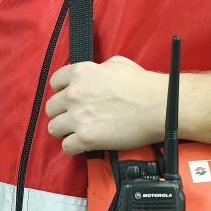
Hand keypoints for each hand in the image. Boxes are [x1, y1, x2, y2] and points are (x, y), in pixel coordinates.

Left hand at [46, 56, 166, 154]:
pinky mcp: (86, 137)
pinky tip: (84, 144)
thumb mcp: (117, 63)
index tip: (69, 99)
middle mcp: (75, 93)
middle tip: (75, 117)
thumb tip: (94, 73)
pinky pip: (66, 147)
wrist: (160, 106)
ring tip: (78, 132)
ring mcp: (79, 116)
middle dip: (62, 113)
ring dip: (65, 131)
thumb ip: (97, 68)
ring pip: (54, 128)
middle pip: (51, 107)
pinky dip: (74, 147)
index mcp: (81, 72)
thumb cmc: (143, 86)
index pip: (54, 82)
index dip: (61, 91)